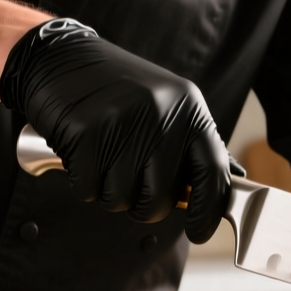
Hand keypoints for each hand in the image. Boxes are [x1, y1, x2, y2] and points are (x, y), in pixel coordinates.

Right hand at [0, 19, 230, 243]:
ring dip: (108, 193)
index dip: (209, 211)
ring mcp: (123, 123)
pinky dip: (82, 183)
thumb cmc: (118, 90)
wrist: (59, 58)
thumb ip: (194, 145)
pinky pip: (88, 189)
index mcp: (189, 110)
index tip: (198, 232)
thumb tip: (230, 181)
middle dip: (142, 206)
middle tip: (129, 186)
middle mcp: (162, 115)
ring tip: (103, 160)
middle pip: (159, 199)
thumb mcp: (168, 105)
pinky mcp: (85, 132)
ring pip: (120, 199)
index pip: (213, 172)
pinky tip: (82, 156)